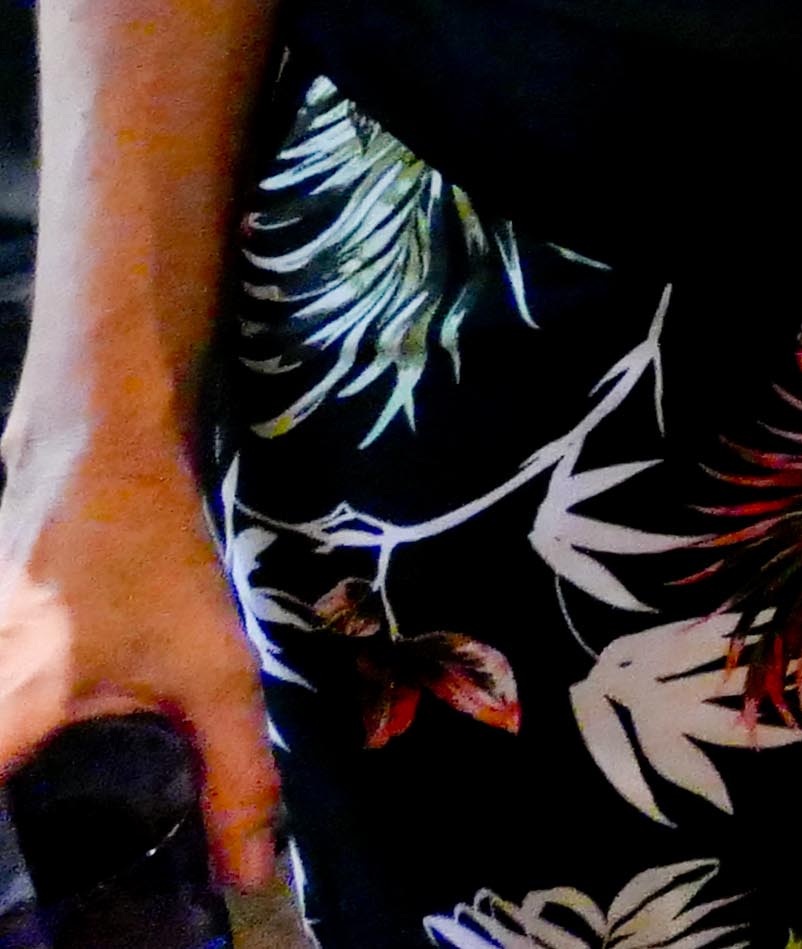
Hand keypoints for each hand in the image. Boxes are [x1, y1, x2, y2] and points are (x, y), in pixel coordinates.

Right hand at [0, 427, 280, 888]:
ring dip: (18, 760)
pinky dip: (9, 714)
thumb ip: (235, 774)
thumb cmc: (153, 562)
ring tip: (41, 790)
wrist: (98, 450)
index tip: (35, 859)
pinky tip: (35, 732)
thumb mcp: (214, 673)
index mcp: (2, 715)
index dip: (7, 850)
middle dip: (14, 805)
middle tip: (50, 834)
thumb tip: (251, 876)